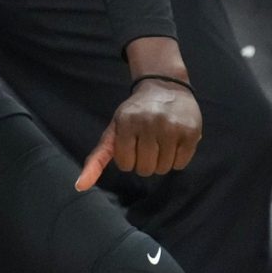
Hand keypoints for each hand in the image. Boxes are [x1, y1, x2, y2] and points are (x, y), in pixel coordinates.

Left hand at [78, 75, 202, 188]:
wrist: (165, 86)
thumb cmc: (135, 113)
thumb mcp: (113, 130)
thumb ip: (97, 158)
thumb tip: (80, 186)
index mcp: (126, 122)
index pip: (125, 164)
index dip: (128, 159)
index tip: (131, 145)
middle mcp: (150, 123)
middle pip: (145, 169)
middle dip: (144, 163)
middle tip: (146, 145)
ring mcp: (172, 127)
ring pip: (163, 169)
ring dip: (160, 163)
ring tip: (160, 143)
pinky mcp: (191, 132)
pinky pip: (181, 164)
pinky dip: (176, 160)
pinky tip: (173, 143)